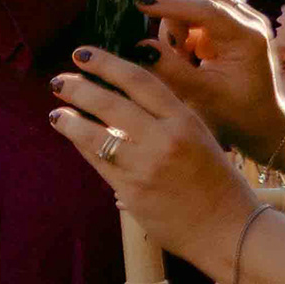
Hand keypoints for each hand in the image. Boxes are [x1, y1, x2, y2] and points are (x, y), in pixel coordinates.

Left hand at [51, 46, 257, 282]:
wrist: (228, 229)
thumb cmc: (216, 181)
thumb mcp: (200, 136)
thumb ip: (166, 116)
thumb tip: (123, 95)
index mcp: (185, 120)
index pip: (139, 80)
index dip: (106, 63)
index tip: (83, 54)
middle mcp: (164, 138)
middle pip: (109, 102)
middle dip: (78, 88)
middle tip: (59, 80)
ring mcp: (144, 165)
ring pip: (94, 133)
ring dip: (69, 119)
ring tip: (56, 112)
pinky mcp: (130, 190)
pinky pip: (96, 160)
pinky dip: (79, 144)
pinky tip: (70, 134)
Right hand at [135, 0, 284, 158]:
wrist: (262, 121)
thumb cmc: (236, 113)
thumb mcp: (201, 95)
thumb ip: (170, 69)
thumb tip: (140, 46)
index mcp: (247, 38)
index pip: (206, 8)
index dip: (171, 6)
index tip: (140, 8)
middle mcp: (249, 20)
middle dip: (176, 13)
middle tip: (174, 48)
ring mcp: (243, 19)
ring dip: (180, 21)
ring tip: (183, 56)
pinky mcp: (234, 23)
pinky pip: (199, 10)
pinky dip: (187, 27)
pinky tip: (191, 54)